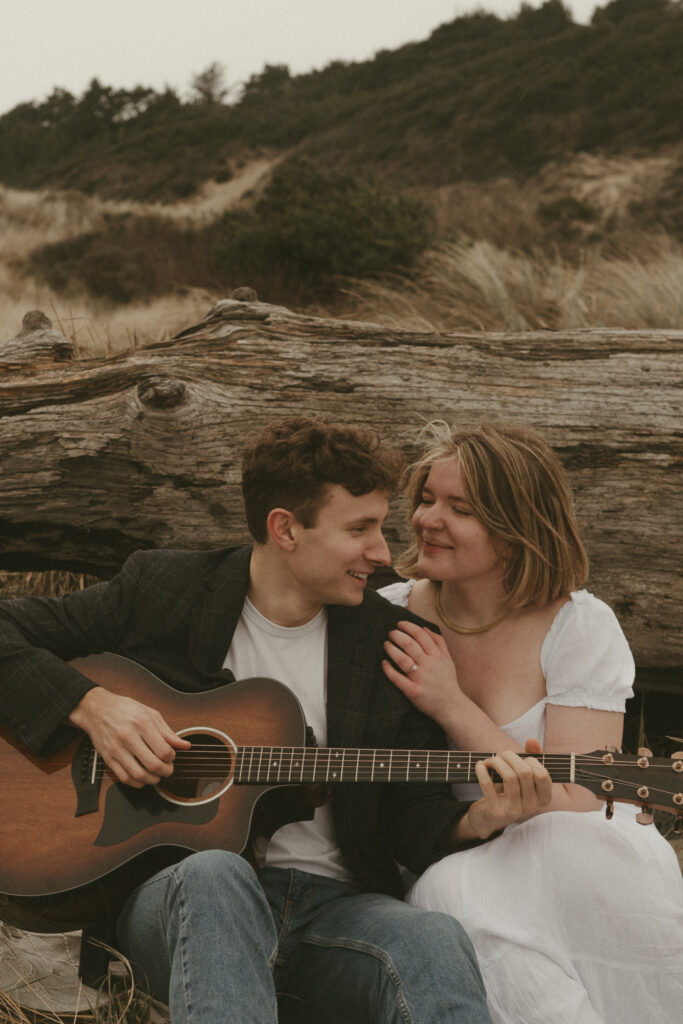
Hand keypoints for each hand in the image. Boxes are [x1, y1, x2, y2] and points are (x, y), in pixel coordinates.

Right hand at [69, 686, 190, 787]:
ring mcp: (116, 749)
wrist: (97, 709)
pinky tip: (143, 778)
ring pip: (139, 774)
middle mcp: (128, 737)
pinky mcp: (108, 758)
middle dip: (165, 771)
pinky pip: (124, 778)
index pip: (163, 750)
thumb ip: (168, 732)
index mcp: (142, 724)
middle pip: (153, 764)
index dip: (172, 758)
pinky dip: (137, 783)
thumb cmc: (126, 709)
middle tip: (168, 769)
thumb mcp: (150, 714)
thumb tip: (185, 745)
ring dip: (152, 780)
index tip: (171, 756)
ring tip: (157, 775)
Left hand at [382, 619, 463, 725]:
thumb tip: (424, 628)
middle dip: (397, 635)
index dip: (408, 626)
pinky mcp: (414, 692)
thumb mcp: (448, 660)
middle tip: (390, 633)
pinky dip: (389, 669)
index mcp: (438, 656)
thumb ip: (439, 642)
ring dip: (391, 649)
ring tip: (386, 644)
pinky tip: (384, 663)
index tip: (399, 624)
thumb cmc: (447, 681)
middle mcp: (430, 666)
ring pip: (402, 660)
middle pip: (410, 645)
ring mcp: (421, 679)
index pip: (421, 635)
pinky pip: (398, 679)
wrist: (452, 707)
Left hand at [465, 738, 551, 837]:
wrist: (489, 818)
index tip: (521, 758)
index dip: (531, 761)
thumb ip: (530, 757)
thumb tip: (532, 741)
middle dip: (510, 757)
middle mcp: (531, 807)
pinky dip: (482, 771)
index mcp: (542, 799)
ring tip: (491, 760)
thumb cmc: (509, 792)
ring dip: (497, 762)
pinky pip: (488, 785)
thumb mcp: (522, 778)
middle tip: (500, 755)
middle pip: (524, 772)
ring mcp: (513, 811)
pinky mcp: (495, 811)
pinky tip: (480, 765)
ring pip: (509, 777)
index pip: (543, 775)